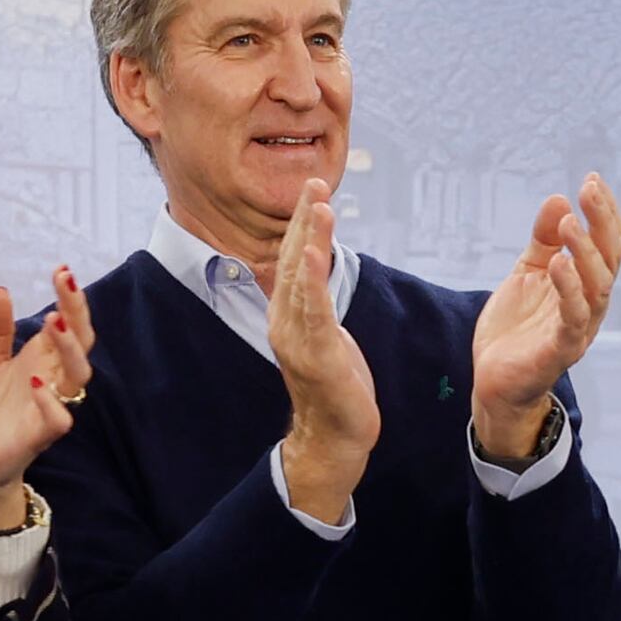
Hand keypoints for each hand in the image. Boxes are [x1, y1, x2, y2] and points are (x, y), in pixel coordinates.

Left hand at [0, 266, 94, 525]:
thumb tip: (2, 290)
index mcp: (43, 359)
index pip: (67, 324)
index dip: (69, 299)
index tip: (62, 271)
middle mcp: (54, 379)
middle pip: (81, 344)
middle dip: (76, 313)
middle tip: (65, 282)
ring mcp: (50, 407)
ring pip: (78, 377)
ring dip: (68, 349)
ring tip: (52, 323)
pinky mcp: (40, 436)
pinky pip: (58, 419)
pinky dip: (51, 401)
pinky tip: (37, 382)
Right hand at [267, 184, 377, 527]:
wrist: (335, 438)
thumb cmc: (334, 388)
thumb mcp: (324, 336)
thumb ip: (314, 305)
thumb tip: (310, 276)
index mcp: (287, 317)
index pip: (292, 261)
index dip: (301, 224)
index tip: (312, 191)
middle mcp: (285, 323)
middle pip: (292, 261)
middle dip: (304, 220)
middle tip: (315, 182)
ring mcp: (298, 339)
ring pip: (302, 279)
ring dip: (310, 238)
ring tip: (320, 204)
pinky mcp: (317, 354)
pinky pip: (314, 310)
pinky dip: (311, 278)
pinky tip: (311, 251)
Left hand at [471, 174, 620, 464]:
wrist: (495, 381)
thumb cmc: (516, 328)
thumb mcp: (527, 272)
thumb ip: (542, 239)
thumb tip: (558, 199)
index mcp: (585, 284)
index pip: (607, 243)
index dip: (604, 212)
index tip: (591, 180)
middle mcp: (590, 305)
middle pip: (610, 259)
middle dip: (602, 222)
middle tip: (589, 190)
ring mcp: (579, 328)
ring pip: (599, 287)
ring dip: (587, 252)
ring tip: (570, 222)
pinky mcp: (561, 350)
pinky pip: (574, 318)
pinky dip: (570, 289)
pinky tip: (558, 263)